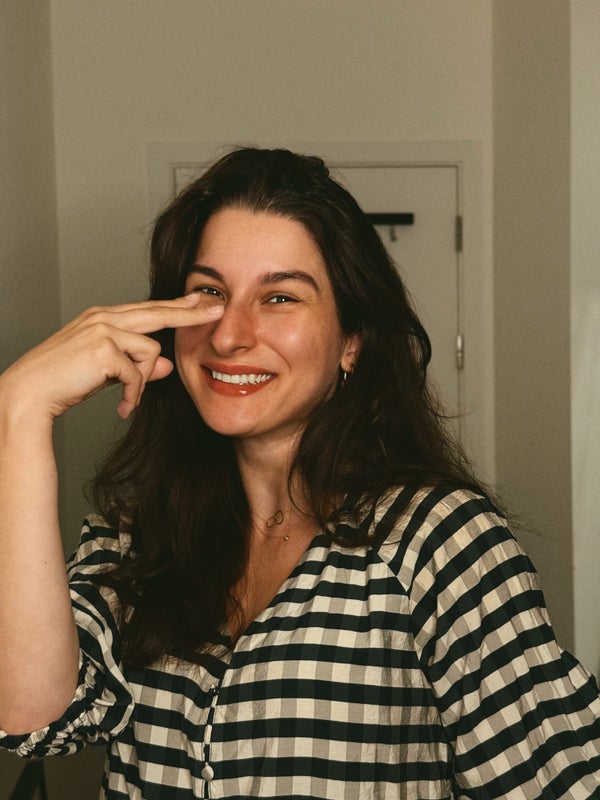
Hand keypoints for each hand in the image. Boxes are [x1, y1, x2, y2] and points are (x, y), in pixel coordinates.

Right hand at [0, 294, 222, 420]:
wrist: (29, 394)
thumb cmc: (64, 383)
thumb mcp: (107, 372)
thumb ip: (137, 364)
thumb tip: (167, 365)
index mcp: (102, 317)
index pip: (148, 308)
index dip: (176, 305)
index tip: (199, 300)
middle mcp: (103, 316)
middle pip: (158, 312)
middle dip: (191, 312)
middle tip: (219, 309)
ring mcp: (103, 329)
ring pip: (150, 351)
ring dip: (142, 383)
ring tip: (126, 402)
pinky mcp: (104, 348)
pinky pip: (138, 374)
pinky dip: (133, 396)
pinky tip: (121, 408)